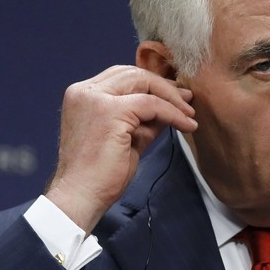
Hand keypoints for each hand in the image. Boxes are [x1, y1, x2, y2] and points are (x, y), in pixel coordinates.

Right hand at [44, 65, 196, 231]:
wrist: (81, 196)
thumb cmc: (99, 175)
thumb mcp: (126, 138)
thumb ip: (143, 120)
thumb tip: (170, 108)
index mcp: (82, 95)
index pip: (121, 76)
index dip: (151, 84)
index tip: (174, 97)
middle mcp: (84, 92)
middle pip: (132, 73)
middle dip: (163, 86)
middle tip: (187, 100)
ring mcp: (94, 99)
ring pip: (143, 83)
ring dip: (171, 98)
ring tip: (189, 114)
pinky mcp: (109, 111)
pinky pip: (151, 104)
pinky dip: (172, 113)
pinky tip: (185, 125)